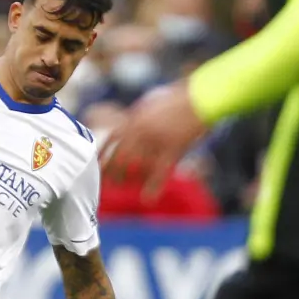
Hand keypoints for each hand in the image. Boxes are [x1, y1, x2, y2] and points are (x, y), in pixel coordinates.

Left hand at [100, 81, 207, 200]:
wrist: (201, 98)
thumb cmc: (178, 99)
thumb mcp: (152, 104)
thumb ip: (139, 117)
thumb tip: (128, 126)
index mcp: (137, 118)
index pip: (112, 138)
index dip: (103, 153)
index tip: (97, 164)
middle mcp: (142, 131)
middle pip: (121, 155)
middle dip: (112, 170)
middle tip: (109, 181)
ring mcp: (157, 141)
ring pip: (137, 165)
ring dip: (128, 178)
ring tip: (121, 186)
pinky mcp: (173, 150)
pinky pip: (161, 172)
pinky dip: (153, 188)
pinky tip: (147, 200)